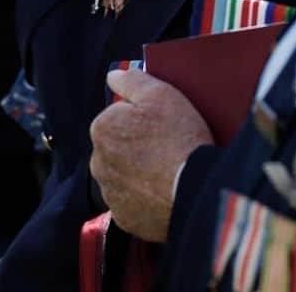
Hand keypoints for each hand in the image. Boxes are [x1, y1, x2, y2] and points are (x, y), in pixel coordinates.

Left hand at [88, 70, 211, 242]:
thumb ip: (132, 80)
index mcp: (101, 129)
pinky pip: (133, 204)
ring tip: (167, 173)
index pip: (117, 118)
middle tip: (166, 150)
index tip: (160, 127)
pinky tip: (164, 194)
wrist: (198, 191)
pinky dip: (145, 200)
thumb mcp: (160, 93)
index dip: (141, 120)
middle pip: (117, 149)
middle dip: (135, 148)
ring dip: (138, 175)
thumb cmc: (179, 139)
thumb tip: (113, 76)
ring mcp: (110, 194)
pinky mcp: (125, 219)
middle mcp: (98, 163)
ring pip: (123, 177)